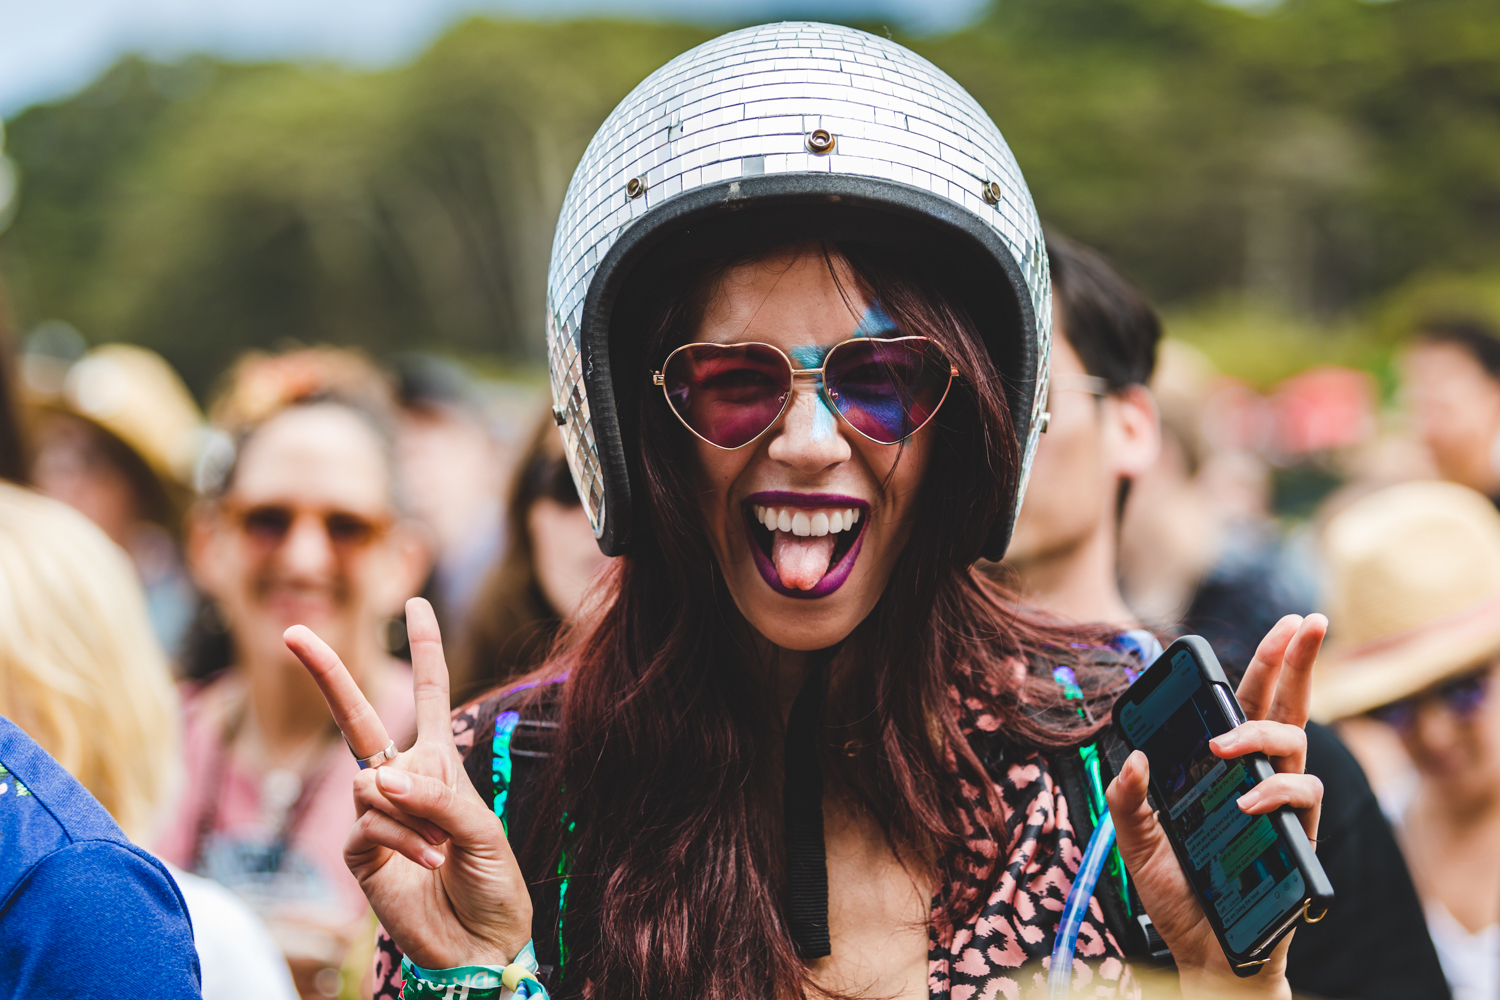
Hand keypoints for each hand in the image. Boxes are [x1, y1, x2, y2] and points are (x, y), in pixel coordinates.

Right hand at [284, 597, 532, 968]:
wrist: (482, 943)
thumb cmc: (493, 882)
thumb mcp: (484, 828)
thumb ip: (438, 796)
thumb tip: (379, 776)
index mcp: (441, 763)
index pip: (430, 694)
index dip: (425, 649)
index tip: (418, 601)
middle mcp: (403, 781)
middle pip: (359, 719)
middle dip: (328, 674)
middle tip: (293, 632)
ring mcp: (376, 816)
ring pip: (370, 780)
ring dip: (411, 811)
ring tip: (441, 847)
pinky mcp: (360, 855)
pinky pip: (369, 823)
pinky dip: (403, 837)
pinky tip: (429, 860)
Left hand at [1106, 614, 1327, 997]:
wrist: (1202, 950)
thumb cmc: (1175, 892)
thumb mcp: (1134, 840)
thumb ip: (1128, 797)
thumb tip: (1136, 758)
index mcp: (1222, 766)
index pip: (1246, 703)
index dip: (1265, 663)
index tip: (1283, 624)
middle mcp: (1258, 776)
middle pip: (1287, 705)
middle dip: (1299, 660)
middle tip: (1308, 622)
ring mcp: (1282, 806)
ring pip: (1294, 744)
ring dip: (1260, 734)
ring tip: (1223, 749)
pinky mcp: (1297, 839)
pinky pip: (1305, 798)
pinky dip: (1276, 792)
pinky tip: (1247, 800)